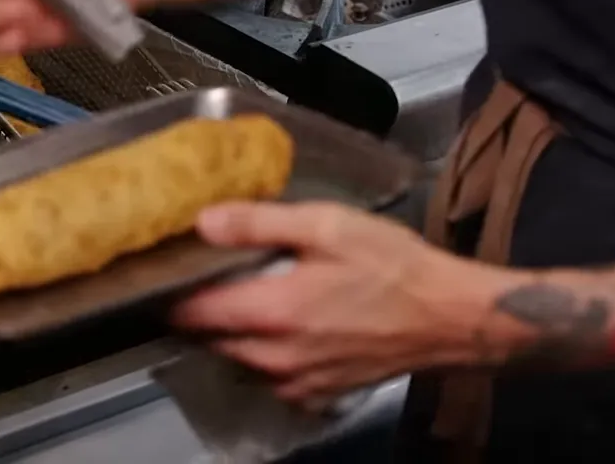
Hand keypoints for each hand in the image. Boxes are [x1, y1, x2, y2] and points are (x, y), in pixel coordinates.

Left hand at [171, 202, 512, 403]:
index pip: (190, 313)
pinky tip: (280, 321)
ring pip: (234, 357)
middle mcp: (273, 359)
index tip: (163, 267)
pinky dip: (261, 350)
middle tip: (201, 273)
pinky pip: (267, 373)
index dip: (169, 290)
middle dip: (197, 309)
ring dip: (230, 329)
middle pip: (207, 337)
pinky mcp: (314, 394)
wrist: (451, 317)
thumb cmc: (393, 266)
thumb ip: (258, 223)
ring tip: (241, 292)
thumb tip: (203, 221)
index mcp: (270, 313)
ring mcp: (293, 382)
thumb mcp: (326, 225)